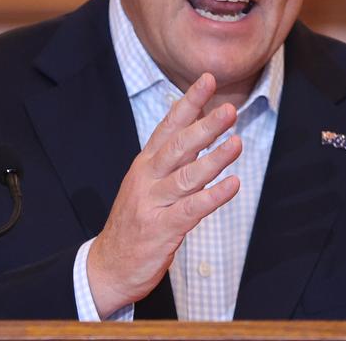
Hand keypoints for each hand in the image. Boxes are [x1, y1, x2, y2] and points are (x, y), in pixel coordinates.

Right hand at [87, 73, 241, 317]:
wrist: (108, 266)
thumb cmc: (134, 223)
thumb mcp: (146, 184)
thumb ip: (172, 161)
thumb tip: (201, 132)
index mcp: (144, 164)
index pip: (168, 126)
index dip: (189, 102)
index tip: (208, 80)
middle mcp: (147, 178)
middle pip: (178, 146)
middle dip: (205, 126)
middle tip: (229, 110)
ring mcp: (152, 203)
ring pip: (186, 176)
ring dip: (214, 159)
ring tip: (236, 143)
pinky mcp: (161, 229)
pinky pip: (191, 209)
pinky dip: (213, 196)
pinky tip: (233, 185)